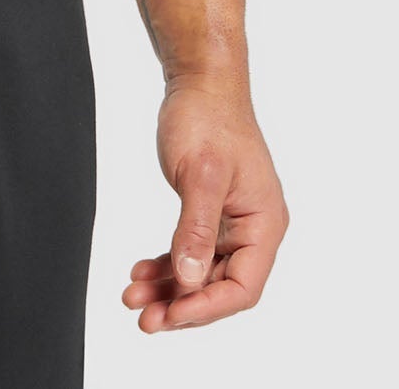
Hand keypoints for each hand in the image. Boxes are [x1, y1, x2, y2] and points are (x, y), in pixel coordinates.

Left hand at [123, 77, 287, 333]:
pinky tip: (142, 273)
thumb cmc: (207, 118)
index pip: (242, 286)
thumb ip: (195, 229)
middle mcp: (254, 228)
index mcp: (264, 223)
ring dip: (170, 287)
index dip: (206, 307)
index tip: (170, 314)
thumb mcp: (200, 175)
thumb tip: (189, 280)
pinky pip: (192, 250)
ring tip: (133, 298)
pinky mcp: (212, 212)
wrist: (200, 81)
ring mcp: (233, 221)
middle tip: (144, 318)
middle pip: (220, 285)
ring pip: (202, 271)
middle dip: (182, 304)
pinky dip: (168, 264)